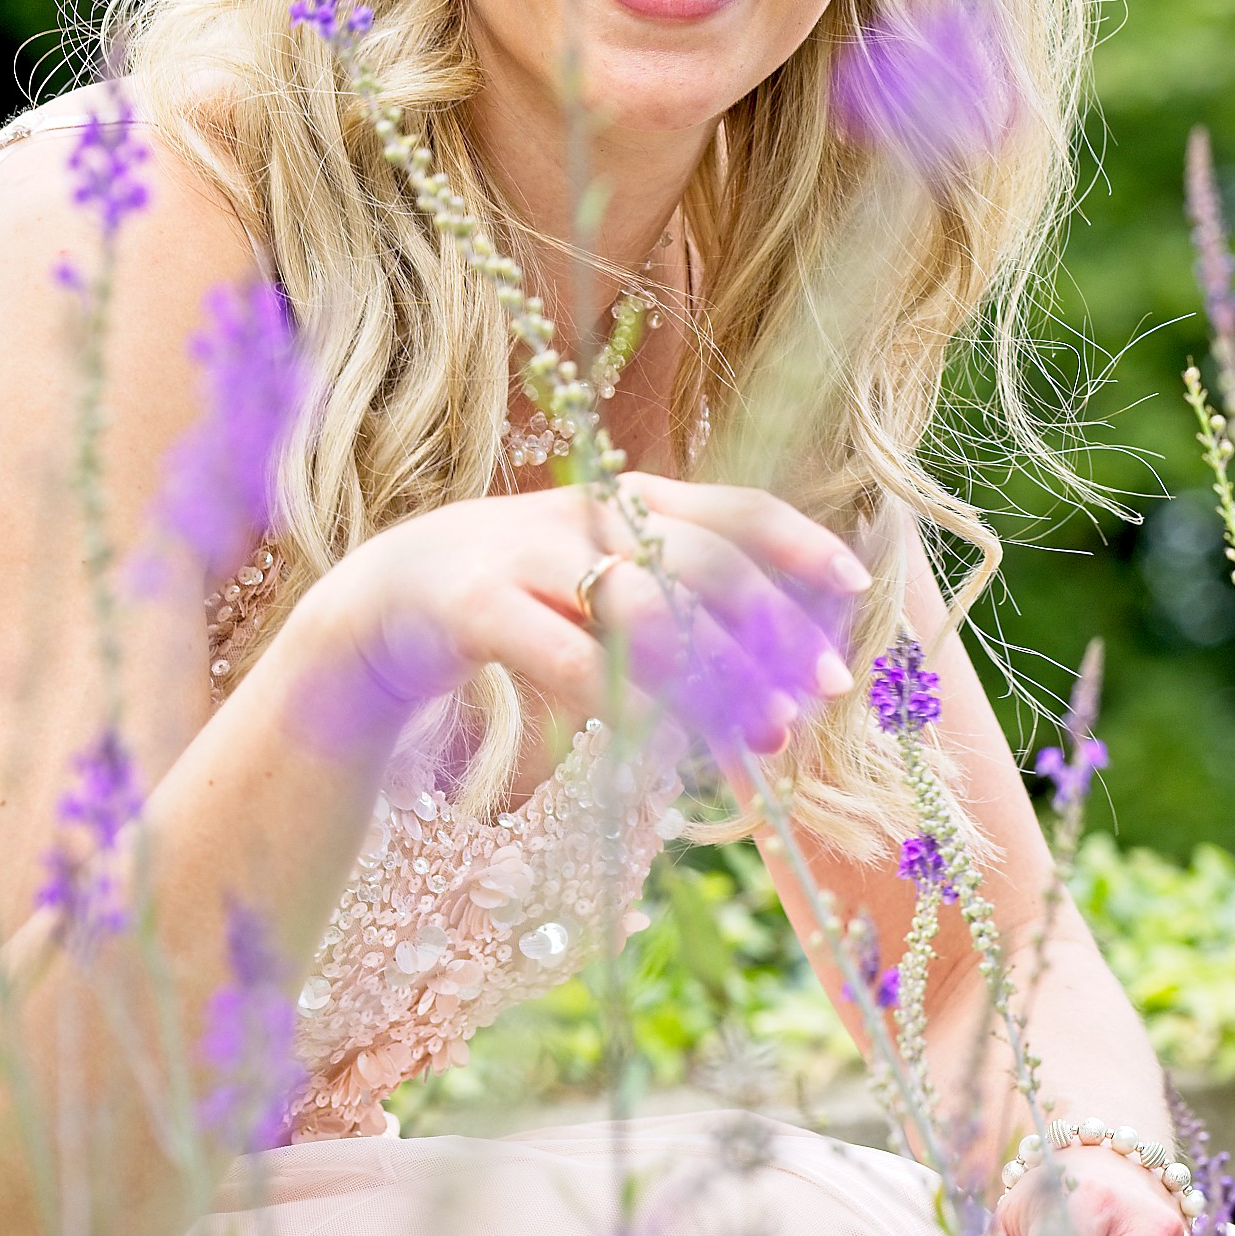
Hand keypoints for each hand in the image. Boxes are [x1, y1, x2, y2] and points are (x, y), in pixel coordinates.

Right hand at [279, 474, 871, 773]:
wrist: (379, 608)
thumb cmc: (522, 605)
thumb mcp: (607, 590)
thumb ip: (682, 609)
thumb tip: (789, 671)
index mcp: (628, 497)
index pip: (733, 506)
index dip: (798, 545)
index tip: (855, 590)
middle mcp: (583, 512)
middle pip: (696, 557)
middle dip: (770, 627)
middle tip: (822, 690)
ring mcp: (523, 553)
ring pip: (638, 602)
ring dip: (711, 673)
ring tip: (763, 734)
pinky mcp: (471, 605)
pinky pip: (560, 652)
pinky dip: (617, 695)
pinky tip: (656, 738)